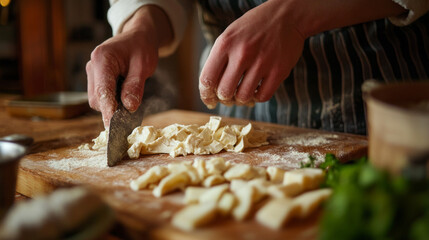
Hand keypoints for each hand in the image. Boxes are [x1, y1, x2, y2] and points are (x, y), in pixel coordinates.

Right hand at [86, 6, 171, 126]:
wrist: (138, 37)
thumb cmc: (141, 47)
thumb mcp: (143, 66)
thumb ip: (135, 86)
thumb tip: (129, 107)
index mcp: (102, 59)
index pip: (102, 90)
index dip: (108, 110)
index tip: (112, 126)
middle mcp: (92, 66)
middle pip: (97, 98)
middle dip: (111, 109)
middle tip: (131, 114)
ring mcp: (92, 73)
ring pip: (97, 100)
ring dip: (112, 105)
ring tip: (130, 98)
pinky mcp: (96, 79)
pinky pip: (101, 96)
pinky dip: (112, 101)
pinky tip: (125, 97)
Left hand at [199, 0, 304, 108]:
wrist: (286, 15)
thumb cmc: (253, 28)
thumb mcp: (229, 36)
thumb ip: (218, 59)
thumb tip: (210, 89)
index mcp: (225, 44)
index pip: (207, 79)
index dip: (206, 95)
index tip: (209, 100)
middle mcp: (242, 53)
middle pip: (224, 92)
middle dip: (224, 99)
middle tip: (228, 97)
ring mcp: (262, 63)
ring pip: (243, 97)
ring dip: (241, 100)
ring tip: (243, 93)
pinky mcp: (278, 71)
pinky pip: (263, 96)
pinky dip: (257, 98)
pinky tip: (257, 90)